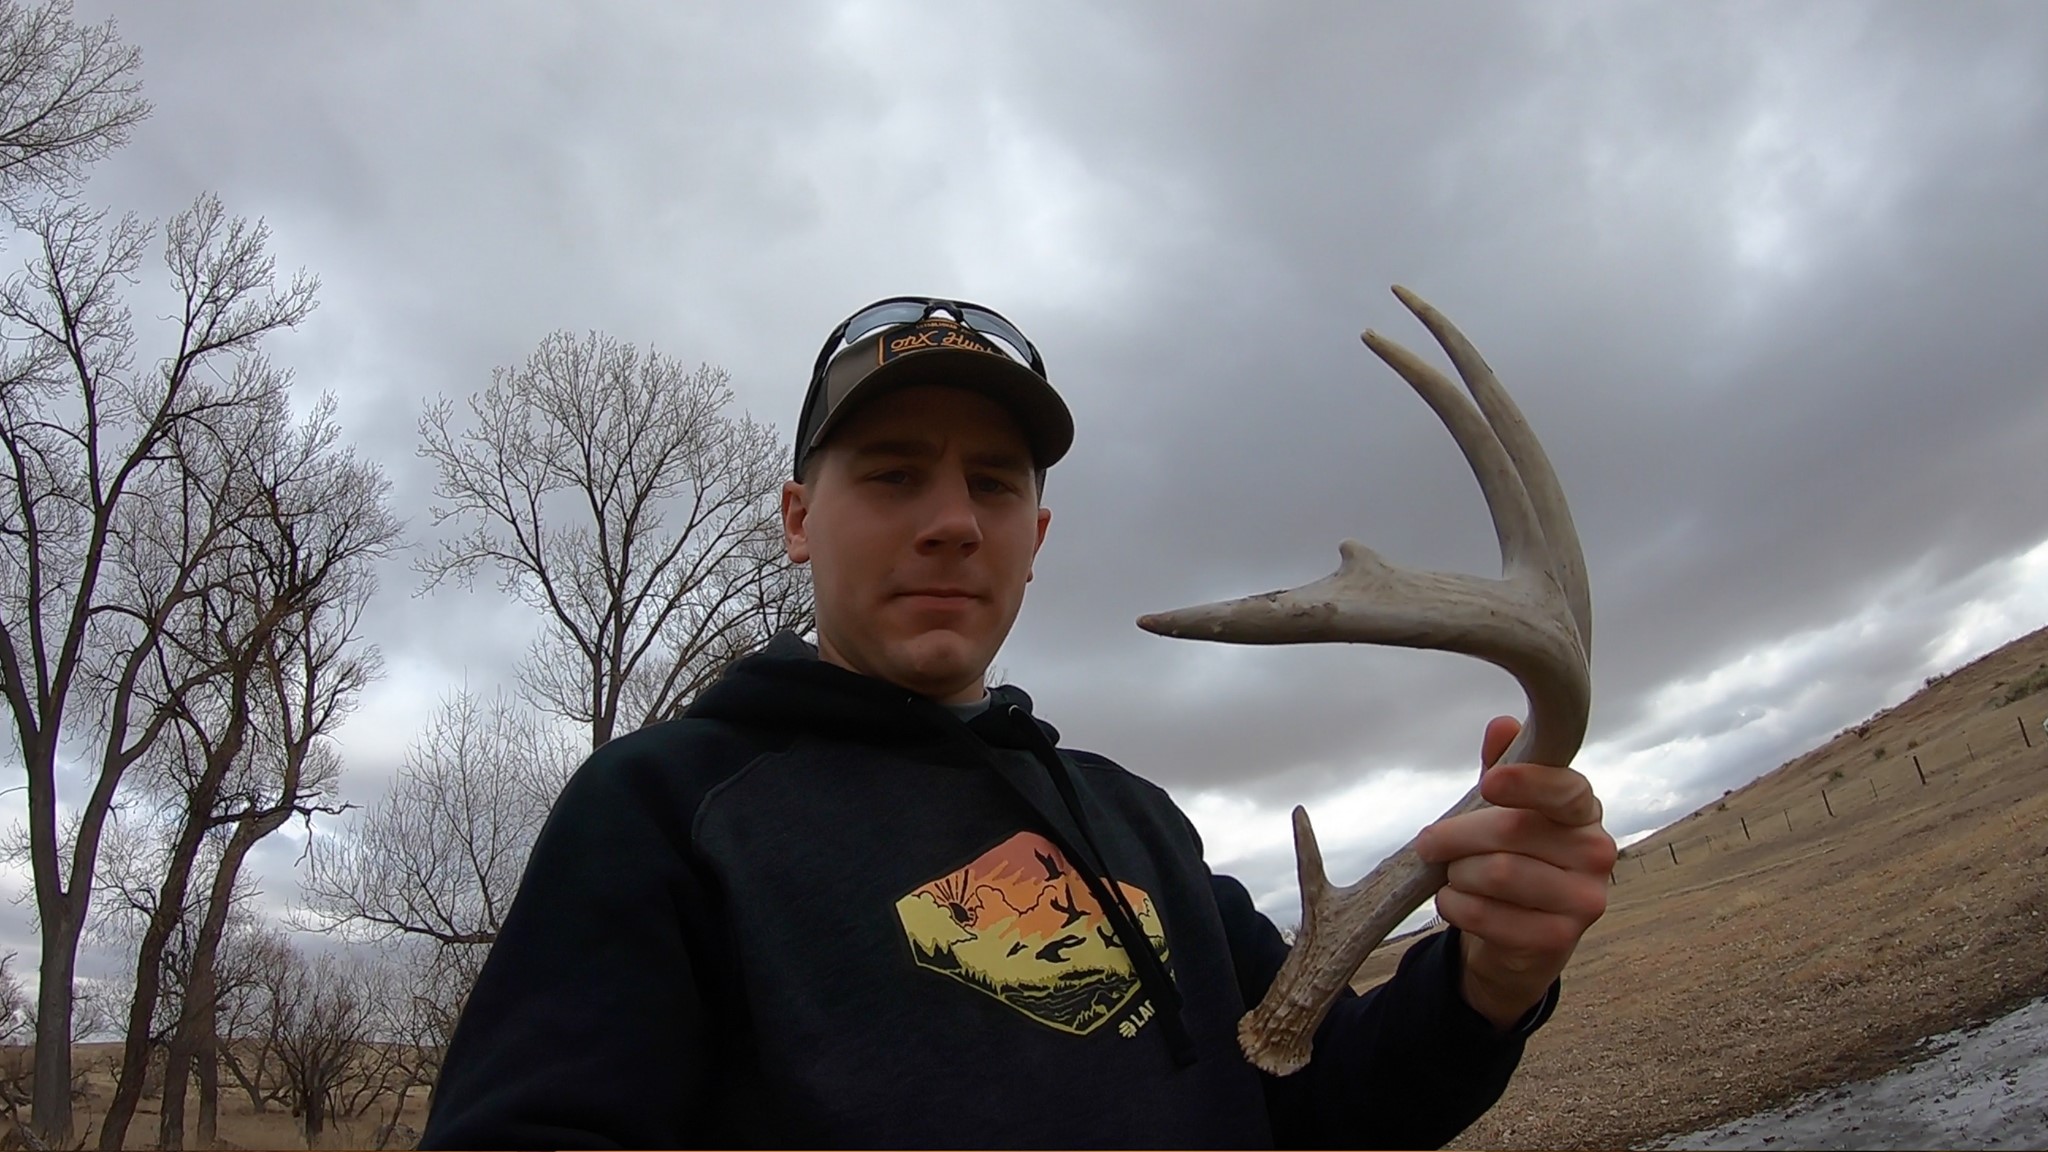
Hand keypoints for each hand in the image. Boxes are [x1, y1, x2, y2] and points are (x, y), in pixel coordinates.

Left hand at [1413, 715, 1615, 1029]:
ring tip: (1452, 875)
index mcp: (1584, 810)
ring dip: (1457, 874)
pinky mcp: (1560, 939)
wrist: (1523, 936)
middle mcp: (1597, 852)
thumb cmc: (1513, 857)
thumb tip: (1502, 725)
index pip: (1564, 789)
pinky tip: (1453, 901)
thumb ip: (1504, 766)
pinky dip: (1455, 906)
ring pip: (1497, 875)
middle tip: (1428, 843)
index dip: (1526, 782)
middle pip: (1511, 833)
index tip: (1488, 783)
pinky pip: (1487, 916)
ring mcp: (1585, 900)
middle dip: (1455, 836)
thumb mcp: (1505, 809)